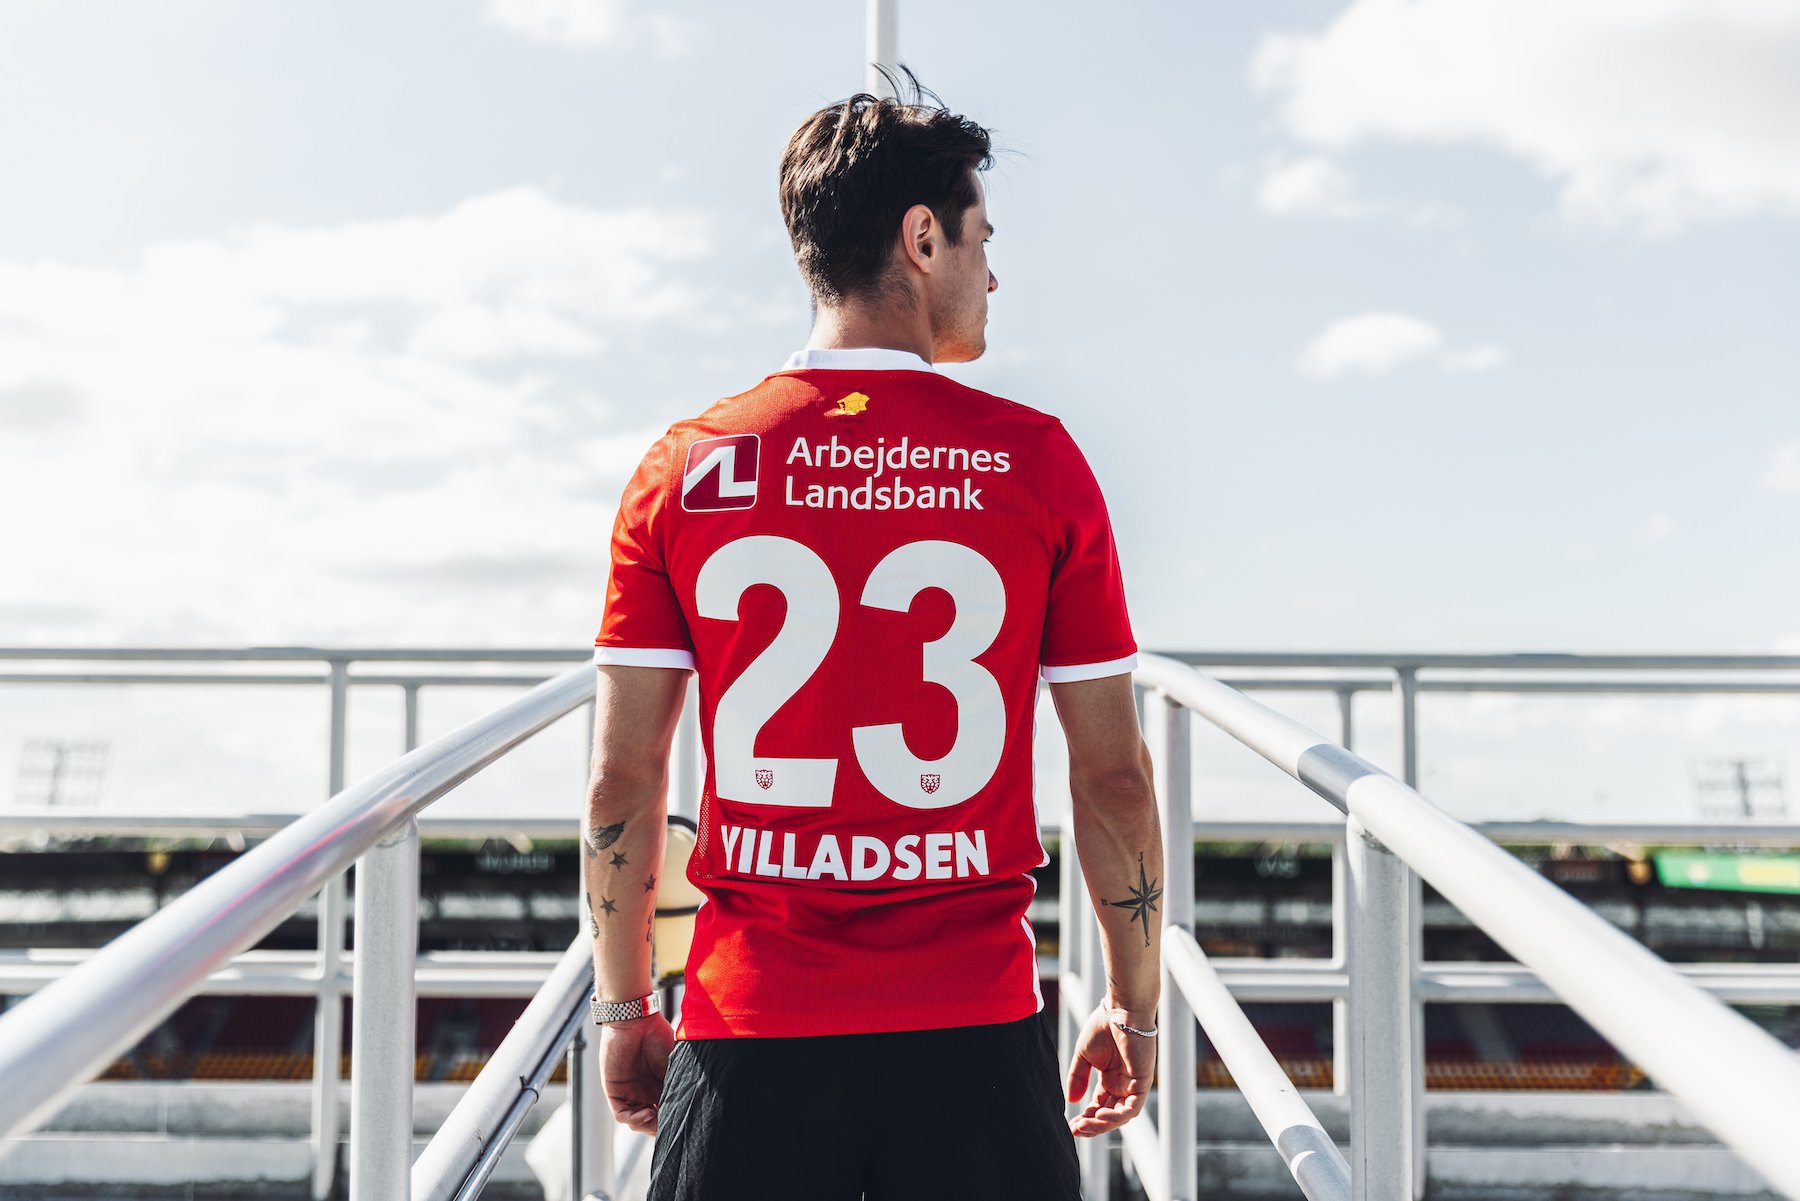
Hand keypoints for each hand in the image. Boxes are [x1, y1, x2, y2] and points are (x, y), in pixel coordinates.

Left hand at [599, 1014, 674, 1133]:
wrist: (635, 1020)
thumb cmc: (657, 1036)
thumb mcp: (673, 1064)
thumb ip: (676, 1084)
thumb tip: (688, 1106)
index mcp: (660, 1086)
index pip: (666, 1111)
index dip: (673, 1120)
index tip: (684, 1122)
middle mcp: (644, 1092)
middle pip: (651, 1121)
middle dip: (660, 1127)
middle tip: (671, 1125)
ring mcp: (629, 1093)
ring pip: (636, 1122)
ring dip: (647, 1125)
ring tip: (657, 1118)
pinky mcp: (614, 1091)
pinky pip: (621, 1114)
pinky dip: (634, 1119)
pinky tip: (647, 1112)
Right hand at [1064, 1004, 1154, 1136]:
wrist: (1120, 1010)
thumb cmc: (1103, 1026)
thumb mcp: (1083, 1055)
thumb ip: (1077, 1077)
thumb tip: (1072, 1101)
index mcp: (1110, 1079)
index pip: (1098, 1106)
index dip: (1086, 1117)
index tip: (1070, 1125)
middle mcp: (1122, 1085)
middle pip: (1109, 1115)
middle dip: (1092, 1125)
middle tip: (1075, 1129)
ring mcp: (1133, 1086)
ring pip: (1120, 1116)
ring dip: (1102, 1124)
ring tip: (1084, 1124)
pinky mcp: (1143, 1083)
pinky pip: (1132, 1108)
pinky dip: (1117, 1115)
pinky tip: (1100, 1113)